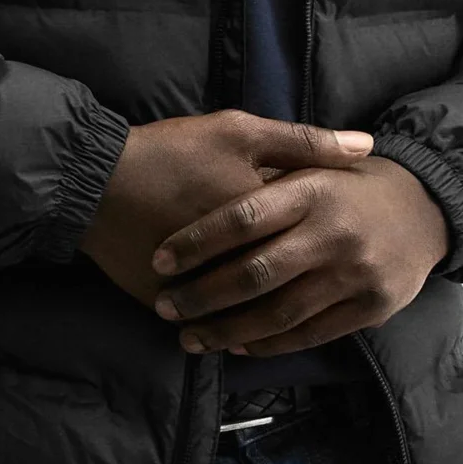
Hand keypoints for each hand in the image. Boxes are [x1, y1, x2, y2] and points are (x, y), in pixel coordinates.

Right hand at [79, 111, 376, 308]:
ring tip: (267, 326)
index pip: (309, 239)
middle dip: (301, 294)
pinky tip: (224, 332)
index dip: (325, 245)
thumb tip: (367, 147)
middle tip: (318, 298)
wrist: (95, 178)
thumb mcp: (238, 131)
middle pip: (282, 286)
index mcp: (262, 213)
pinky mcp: (167, 299)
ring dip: (258, 323)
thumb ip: (304, 141)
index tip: (336, 249)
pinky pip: (202, 322)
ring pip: (244, 314)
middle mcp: (237, 254)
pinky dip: (216, 328)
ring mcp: (200, 284)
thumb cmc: (170, 150)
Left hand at [149, 155, 449, 354]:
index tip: (160, 259)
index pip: (243, 217)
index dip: (197, 241)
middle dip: (202, 295)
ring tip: (190, 336)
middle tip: (166, 306)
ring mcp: (355, 273)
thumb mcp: (313, 164)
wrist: (426, 209)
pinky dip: (268, 344)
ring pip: (278, 312)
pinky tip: (238, 346)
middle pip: (255, 272)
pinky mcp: (371, 307)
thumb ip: (266, 170)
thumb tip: (198, 180)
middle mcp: (334, 232)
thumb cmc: (349, 186)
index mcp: (313, 189)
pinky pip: (309, 333)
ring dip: (227, 331)